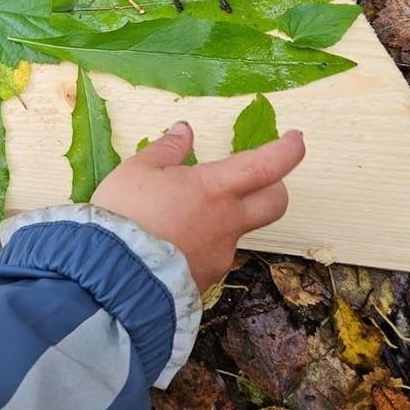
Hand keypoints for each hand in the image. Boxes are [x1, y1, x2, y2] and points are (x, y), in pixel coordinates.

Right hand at [90, 121, 305, 291]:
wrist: (113, 274)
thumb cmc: (127, 213)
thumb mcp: (137, 170)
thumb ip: (166, 150)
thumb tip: (185, 131)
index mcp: (214, 189)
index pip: (267, 166)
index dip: (287, 150)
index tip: (295, 139)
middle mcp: (228, 221)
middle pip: (275, 203)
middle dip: (273, 187)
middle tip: (252, 179)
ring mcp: (221, 253)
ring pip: (239, 230)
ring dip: (225, 217)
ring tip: (183, 214)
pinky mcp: (207, 278)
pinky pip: (213, 253)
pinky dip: (201, 242)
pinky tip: (171, 241)